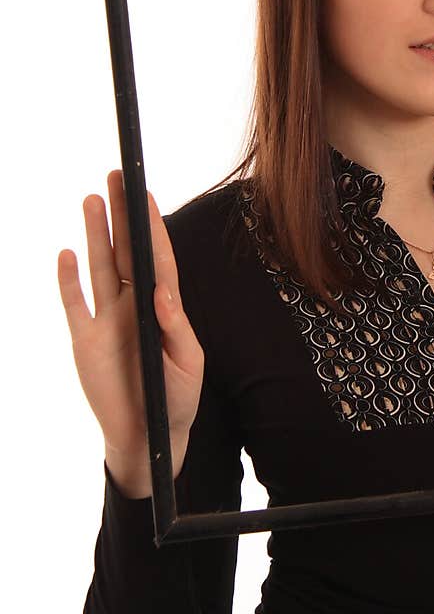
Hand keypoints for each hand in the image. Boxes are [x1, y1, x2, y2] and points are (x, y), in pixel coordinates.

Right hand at [57, 170, 204, 495]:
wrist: (149, 437)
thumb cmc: (176, 399)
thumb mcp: (187, 364)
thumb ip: (175, 327)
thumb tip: (163, 292)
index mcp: (162, 308)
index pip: (157, 258)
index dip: (152, 227)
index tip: (147, 194)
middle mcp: (133, 306)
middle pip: (126, 251)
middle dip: (122, 215)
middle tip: (117, 177)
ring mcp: (107, 320)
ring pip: (99, 267)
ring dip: (95, 235)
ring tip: (93, 199)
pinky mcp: (84, 340)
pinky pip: (73, 303)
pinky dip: (68, 280)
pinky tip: (66, 253)